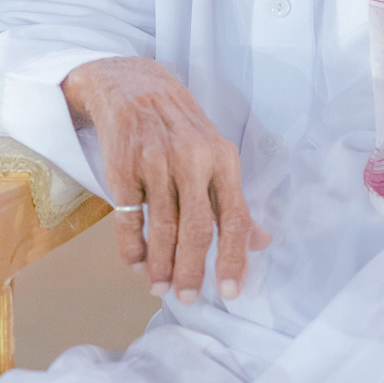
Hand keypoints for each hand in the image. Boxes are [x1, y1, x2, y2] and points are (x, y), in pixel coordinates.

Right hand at [63, 56, 268, 301]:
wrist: (132, 85)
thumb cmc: (179, 127)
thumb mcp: (215, 155)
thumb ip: (233, 200)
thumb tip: (261, 242)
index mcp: (223, 159)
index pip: (234, 218)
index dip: (232, 259)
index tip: (228, 292)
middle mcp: (192, 159)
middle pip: (196, 228)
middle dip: (191, 270)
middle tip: (186, 298)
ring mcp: (155, 161)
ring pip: (161, 227)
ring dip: (160, 264)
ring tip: (158, 286)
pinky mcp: (122, 164)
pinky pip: (128, 216)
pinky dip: (132, 245)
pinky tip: (136, 262)